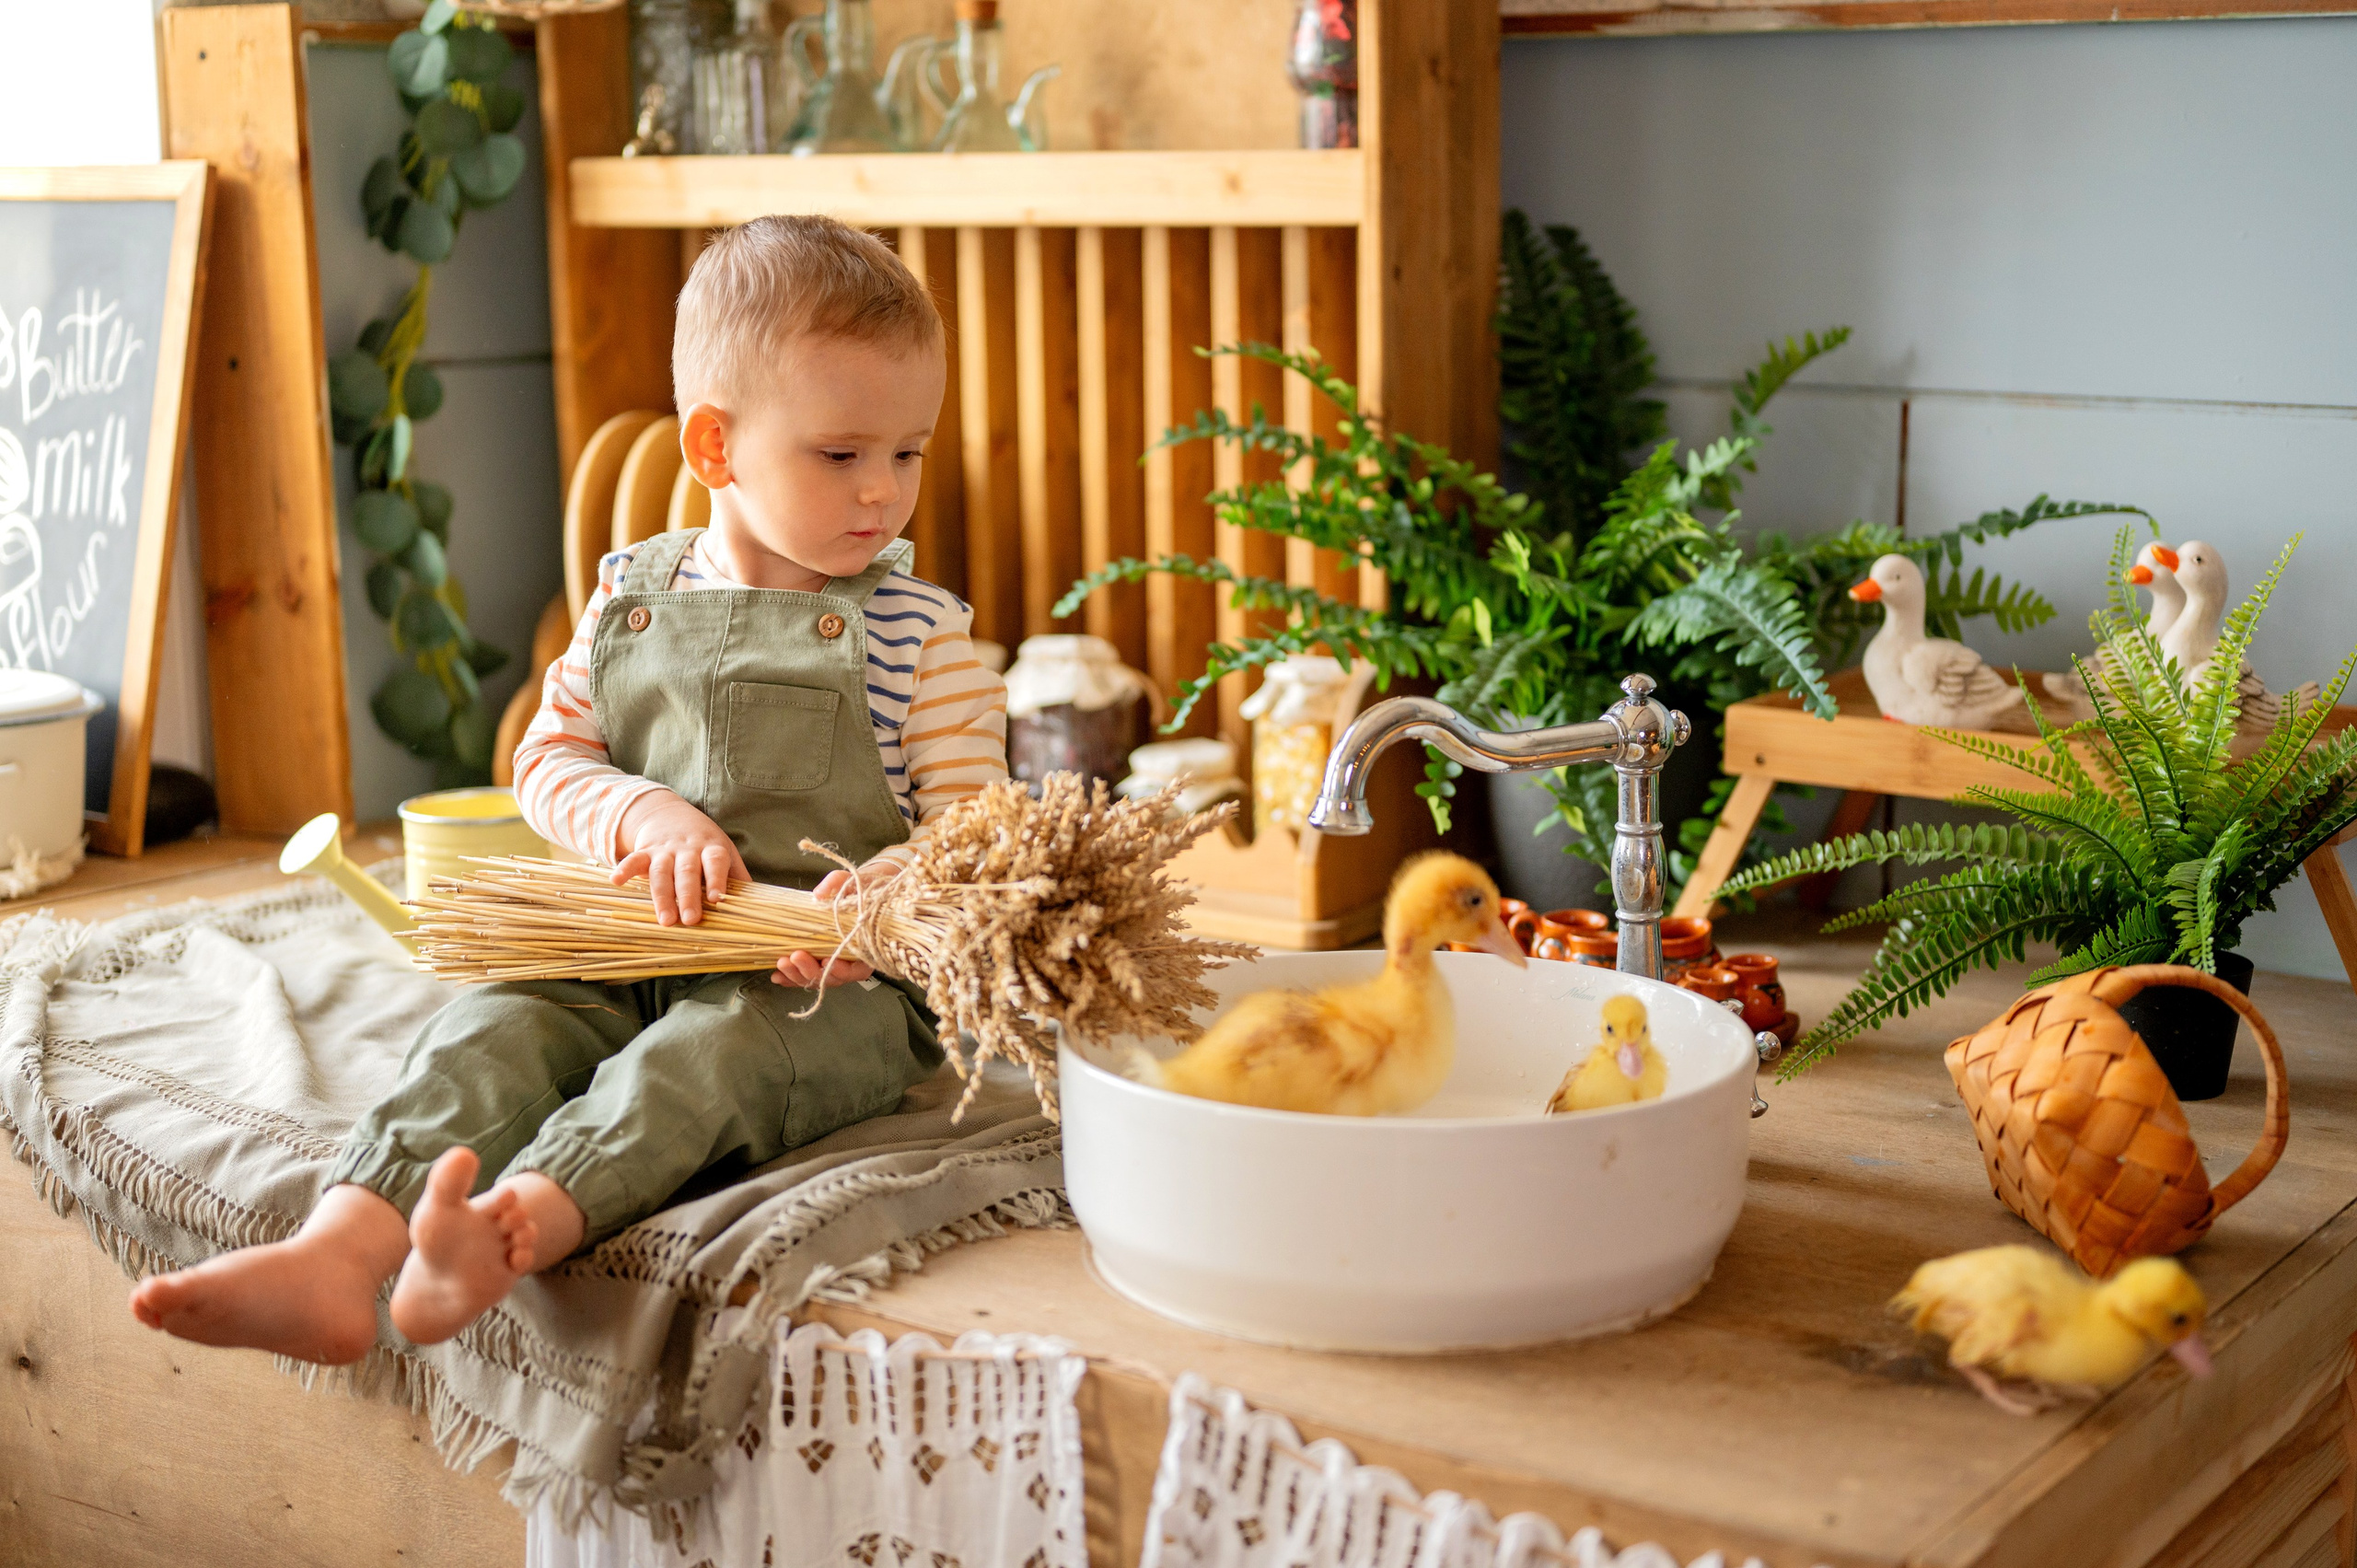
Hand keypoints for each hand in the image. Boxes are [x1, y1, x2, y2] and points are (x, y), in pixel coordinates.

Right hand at [612, 791, 748, 925]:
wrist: (669, 813)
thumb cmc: (704, 843)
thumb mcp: (724, 853)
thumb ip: (738, 877)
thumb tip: (760, 906)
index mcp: (712, 848)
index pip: (716, 862)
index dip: (717, 879)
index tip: (717, 899)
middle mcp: (688, 848)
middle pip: (687, 872)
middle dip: (688, 896)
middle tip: (690, 920)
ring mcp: (665, 849)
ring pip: (661, 872)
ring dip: (662, 896)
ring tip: (665, 921)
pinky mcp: (644, 851)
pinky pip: (633, 859)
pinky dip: (624, 869)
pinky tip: (616, 880)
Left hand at [771, 866, 885, 988]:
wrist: (860, 890)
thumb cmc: (862, 888)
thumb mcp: (854, 882)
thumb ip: (838, 884)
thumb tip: (819, 894)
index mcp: (865, 947)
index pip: (857, 969)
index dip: (843, 969)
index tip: (827, 960)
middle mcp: (850, 960)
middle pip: (833, 977)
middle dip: (812, 971)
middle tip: (796, 957)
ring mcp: (832, 962)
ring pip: (816, 978)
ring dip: (797, 974)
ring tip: (782, 963)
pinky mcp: (817, 959)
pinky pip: (804, 973)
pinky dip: (790, 976)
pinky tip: (776, 975)